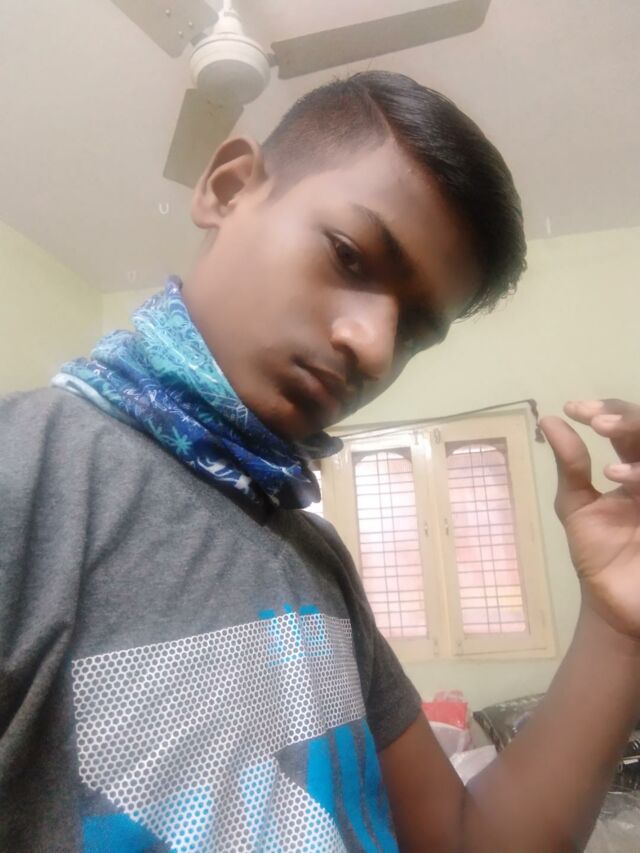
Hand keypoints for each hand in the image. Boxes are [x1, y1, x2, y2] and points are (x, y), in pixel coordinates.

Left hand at [541, 400, 639, 639]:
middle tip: (597, 421)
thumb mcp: (577, 506)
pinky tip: (621, 477)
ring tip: (605, 435)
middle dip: (628, 417)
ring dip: (637, 438)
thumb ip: (570, 465)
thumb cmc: (598, 555)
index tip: (575, 409)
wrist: (614, 604)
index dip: (607, 411)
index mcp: (637, 469)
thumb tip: (549, 421)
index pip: (629, 426)